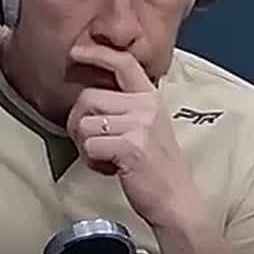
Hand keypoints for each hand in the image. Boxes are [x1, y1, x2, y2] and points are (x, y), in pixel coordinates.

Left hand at [65, 44, 227, 253]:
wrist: (177, 201)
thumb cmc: (155, 167)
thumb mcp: (147, 126)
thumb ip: (125, 107)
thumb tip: (87, 94)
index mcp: (151, 97)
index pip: (123, 62)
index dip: (97, 53)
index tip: (76, 51)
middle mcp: (147, 105)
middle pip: (87, 98)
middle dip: (78, 123)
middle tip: (93, 145)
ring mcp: (140, 124)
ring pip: (84, 123)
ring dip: (85, 145)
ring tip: (106, 159)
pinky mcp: (131, 146)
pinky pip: (90, 146)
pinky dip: (92, 162)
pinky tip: (111, 169)